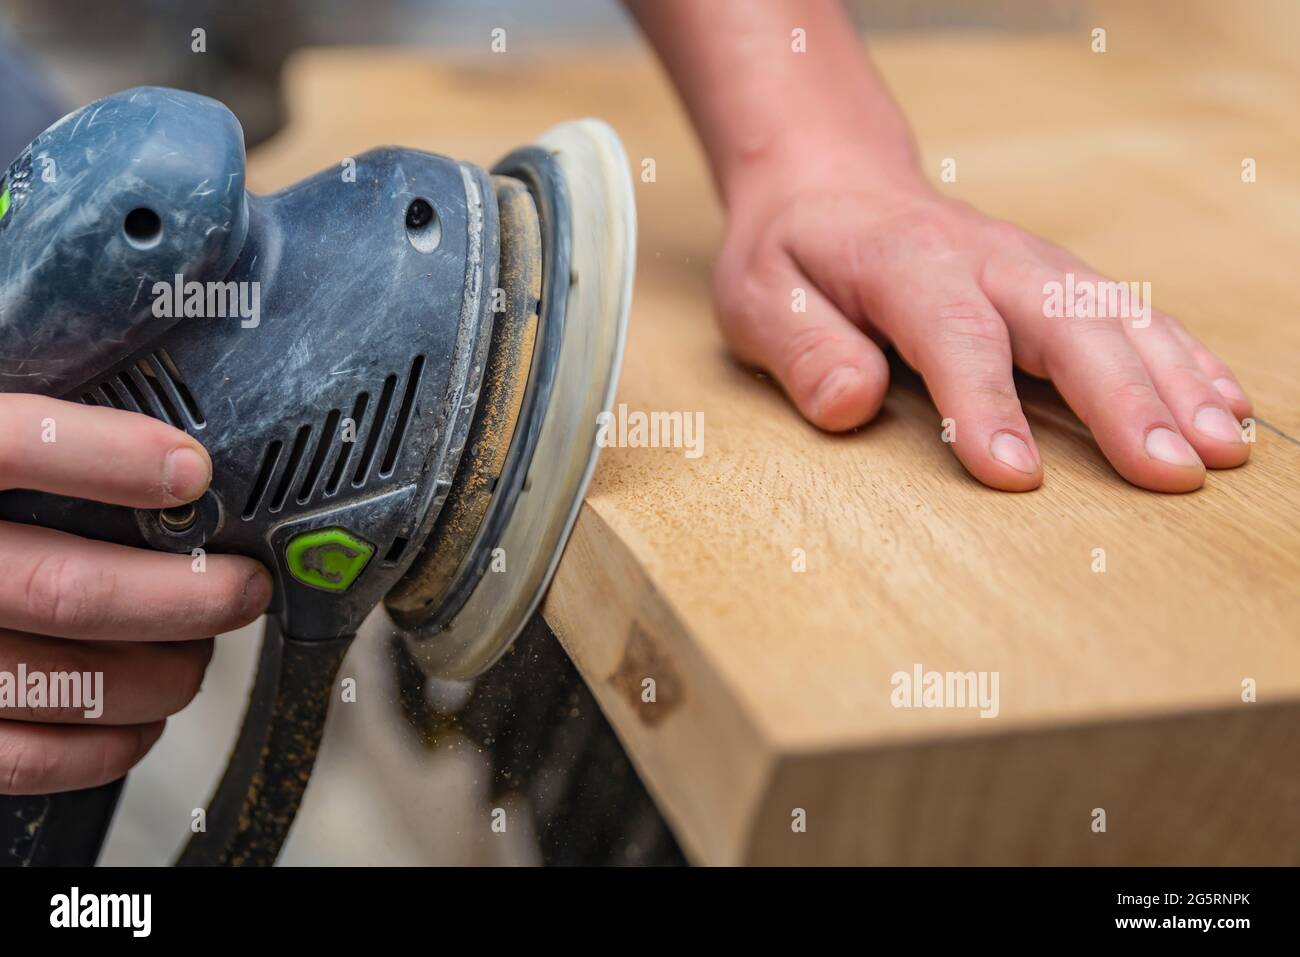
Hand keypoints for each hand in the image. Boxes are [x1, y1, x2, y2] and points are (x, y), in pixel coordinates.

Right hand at [0, 396, 271, 793]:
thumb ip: (34, 444)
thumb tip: (163, 453)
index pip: (7, 448)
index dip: (107, 458)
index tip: (191, 469)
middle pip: (66, 590)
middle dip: (187, 596)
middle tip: (241, 587)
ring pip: (68, 680)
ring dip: (165, 672)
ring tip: (198, 650)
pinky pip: (30, 757)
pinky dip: (110, 744)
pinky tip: (143, 718)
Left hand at [714, 163, 1251, 491]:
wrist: (833, 185)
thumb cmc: (794, 253)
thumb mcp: (760, 296)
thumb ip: (801, 347)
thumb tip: (848, 404)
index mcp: (902, 262)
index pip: (952, 334)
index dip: (984, 403)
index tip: (1016, 473)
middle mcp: (983, 257)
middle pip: (1063, 323)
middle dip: (1121, 399)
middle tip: (1168, 472)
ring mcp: (1030, 264)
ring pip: (1116, 315)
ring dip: (1175, 381)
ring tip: (1220, 450)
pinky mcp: (1057, 279)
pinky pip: (1132, 312)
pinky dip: (1183, 355)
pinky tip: (1223, 404)